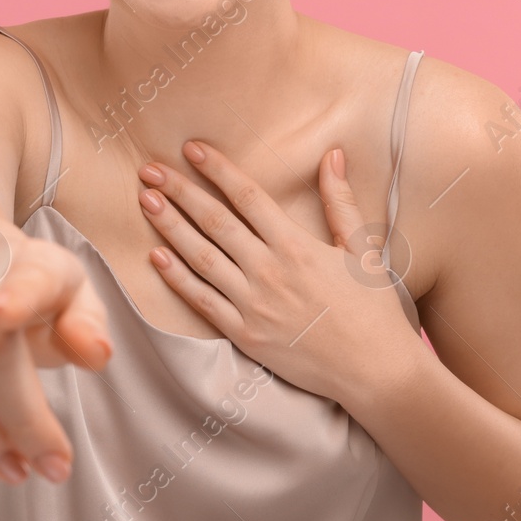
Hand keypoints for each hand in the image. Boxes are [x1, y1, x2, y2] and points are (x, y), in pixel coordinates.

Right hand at [0, 230, 111, 485]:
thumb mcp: (72, 293)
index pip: (26, 277)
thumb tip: (96, 355)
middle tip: (52, 468)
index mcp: (25, 262)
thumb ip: (87, 323)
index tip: (5, 317)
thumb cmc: (32, 288)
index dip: (17, 296)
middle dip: (19, 417)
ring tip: (13, 471)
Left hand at [136, 140, 419, 406]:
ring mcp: (254, 305)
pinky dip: (177, 279)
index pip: (248, 196)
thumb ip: (340, 201)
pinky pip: (203, 302)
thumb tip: (332, 154)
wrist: (375, 371)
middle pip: (215, 221)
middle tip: (150, 170)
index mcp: (297, 246)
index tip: (192, 149)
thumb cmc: (373, 310)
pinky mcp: (245, 335)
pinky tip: (156, 257)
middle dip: (180, 192)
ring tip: (145, 202)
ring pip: (201, 257)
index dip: (218, 169)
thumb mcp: (363, 249)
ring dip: (170, 227)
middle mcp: (270, 271)